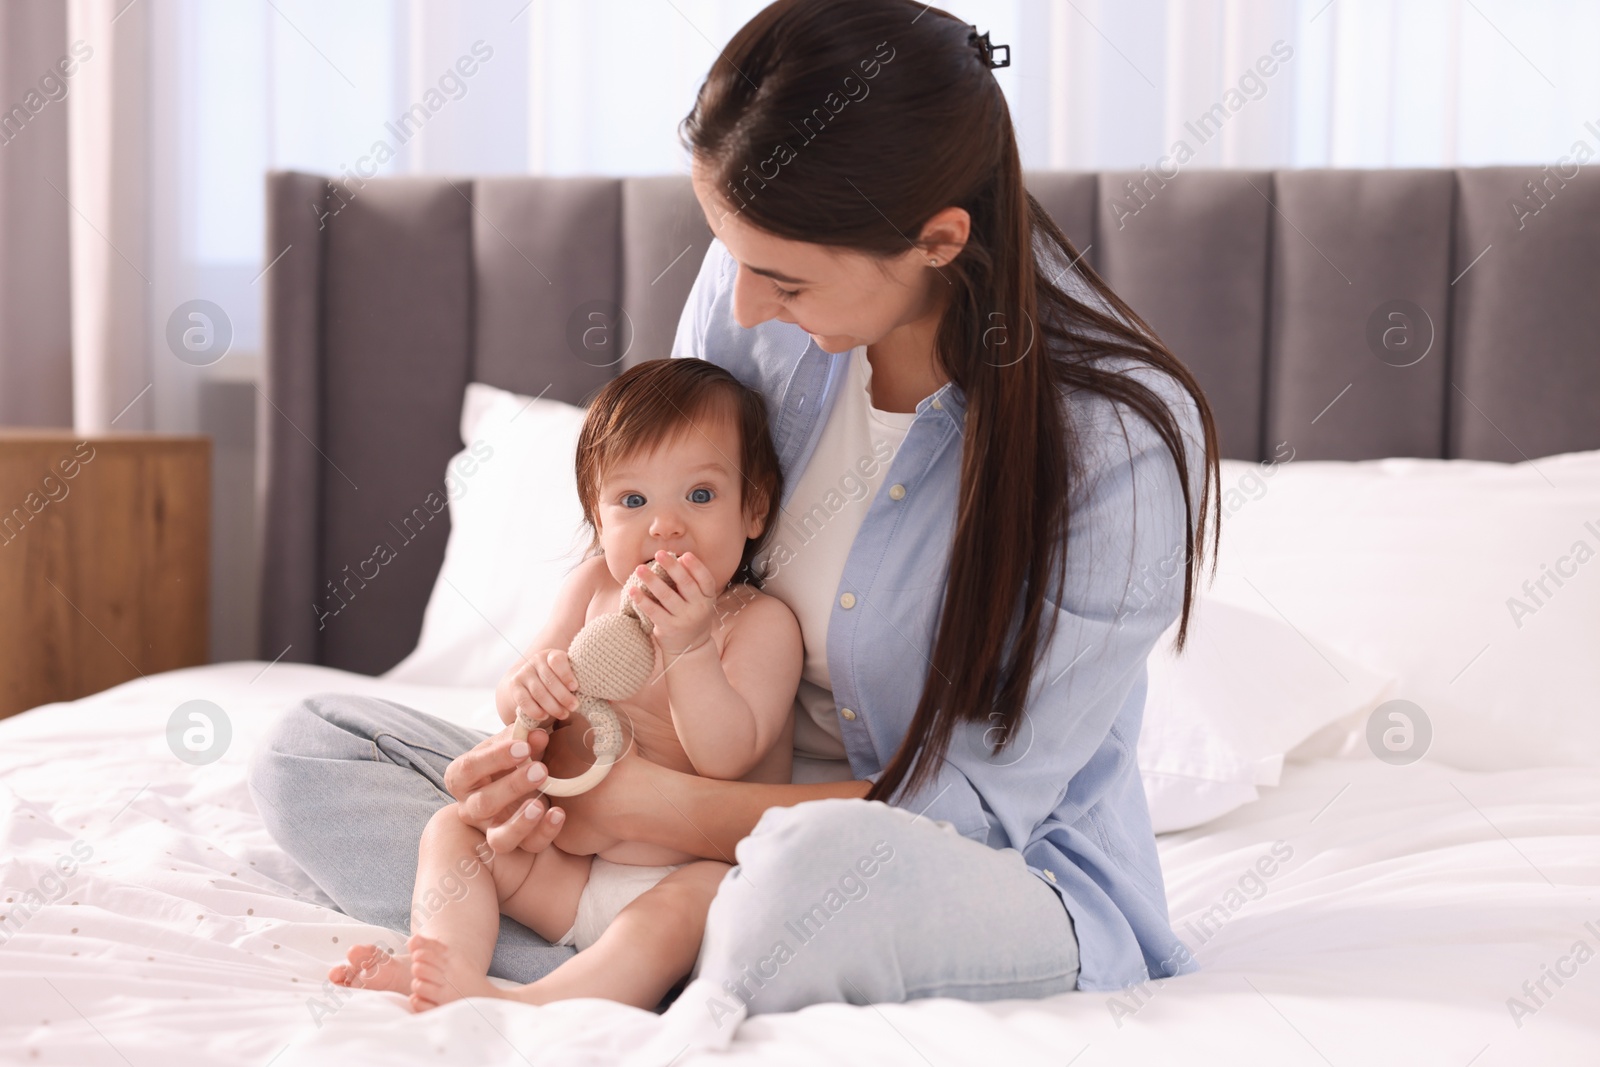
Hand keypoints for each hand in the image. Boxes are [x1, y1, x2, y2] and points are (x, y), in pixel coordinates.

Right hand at [443, 724, 566, 855]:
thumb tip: (538, 734)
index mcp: (462, 777)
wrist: (524, 780)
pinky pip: (529, 845)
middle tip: (541, 770)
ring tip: (541, 804)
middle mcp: (471, 807)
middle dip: (513, 786)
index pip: (467, 769)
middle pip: (483, 803)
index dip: (494, 758)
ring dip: (522, 822)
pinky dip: (545, 831)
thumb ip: (525, 737)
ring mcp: (492, 829)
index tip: (523, 745)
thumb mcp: (514, 743)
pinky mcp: (517, 842)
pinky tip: (558, 813)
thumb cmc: (512, 758)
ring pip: (499, 837)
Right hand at [495, 647, 580, 726]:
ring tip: (564, 714)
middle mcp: (535, 661)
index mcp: (550, 655)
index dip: (566, 674)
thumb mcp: (565, 674)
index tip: (575, 687)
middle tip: (574, 707)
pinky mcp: (515, 686)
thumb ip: (573, 678)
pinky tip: (545, 716)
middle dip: (563, 696)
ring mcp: (523, 673)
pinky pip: (524, 701)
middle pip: (549, 680)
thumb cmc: (556, 679)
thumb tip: (588, 689)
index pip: (557, 660)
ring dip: (552, 706)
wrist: (530, 681)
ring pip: (539, 692)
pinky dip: (535, 711)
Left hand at [627, 550, 718, 656]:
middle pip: (685, 584)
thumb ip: (692, 582)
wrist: (690, 648)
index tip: (685, 555)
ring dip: (652, 580)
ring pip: (667, 596)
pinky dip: (643, 600)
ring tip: (639, 569)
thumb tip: (678, 558)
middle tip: (659, 553)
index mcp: (708, 598)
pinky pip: (654, 611)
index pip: (705, 580)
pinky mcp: (669, 628)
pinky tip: (633, 590)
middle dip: (672, 567)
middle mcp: (699, 608)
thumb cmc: (692, 615)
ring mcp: (684, 619)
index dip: (696, 567)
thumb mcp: (699, 600)